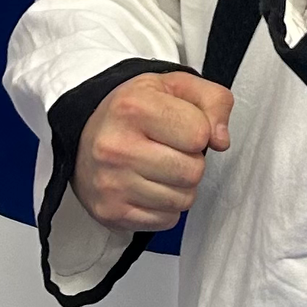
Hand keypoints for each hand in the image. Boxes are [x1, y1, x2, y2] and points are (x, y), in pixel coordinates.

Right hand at [72, 71, 232, 232]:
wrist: (85, 134)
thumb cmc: (134, 110)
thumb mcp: (176, 86)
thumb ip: (214, 101)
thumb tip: (221, 141)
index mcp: (133, 107)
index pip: (200, 133)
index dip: (200, 130)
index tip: (180, 126)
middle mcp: (116, 146)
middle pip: (193, 171)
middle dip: (191, 161)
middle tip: (170, 149)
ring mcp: (111, 183)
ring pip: (183, 200)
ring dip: (180, 186)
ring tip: (158, 167)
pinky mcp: (111, 212)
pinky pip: (167, 220)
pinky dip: (165, 206)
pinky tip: (148, 185)